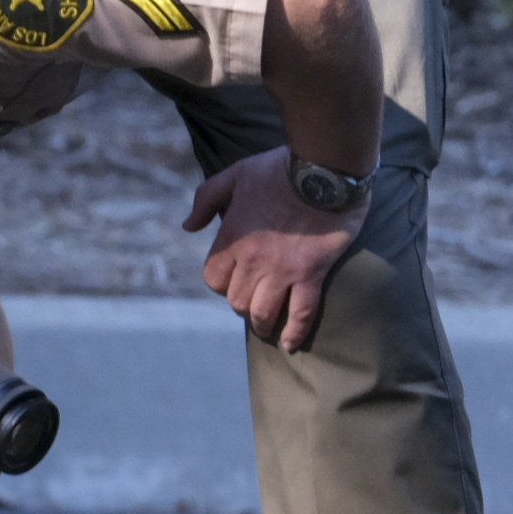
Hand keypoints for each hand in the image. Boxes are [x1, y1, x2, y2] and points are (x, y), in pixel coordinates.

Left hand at [185, 149, 369, 351]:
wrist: (323, 170)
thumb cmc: (278, 170)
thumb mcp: (234, 176)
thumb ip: (206, 200)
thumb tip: (189, 226)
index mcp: (232, 237)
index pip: (213, 279)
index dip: (221, 283)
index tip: (233, 280)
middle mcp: (253, 260)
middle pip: (237, 301)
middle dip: (242, 305)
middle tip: (254, 304)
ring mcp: (283, 270)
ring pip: (264, 312)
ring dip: (263, 324)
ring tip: (268, 328)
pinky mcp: (311, 274)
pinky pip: (301, 312)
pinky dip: (295, 332)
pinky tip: (290, 343)